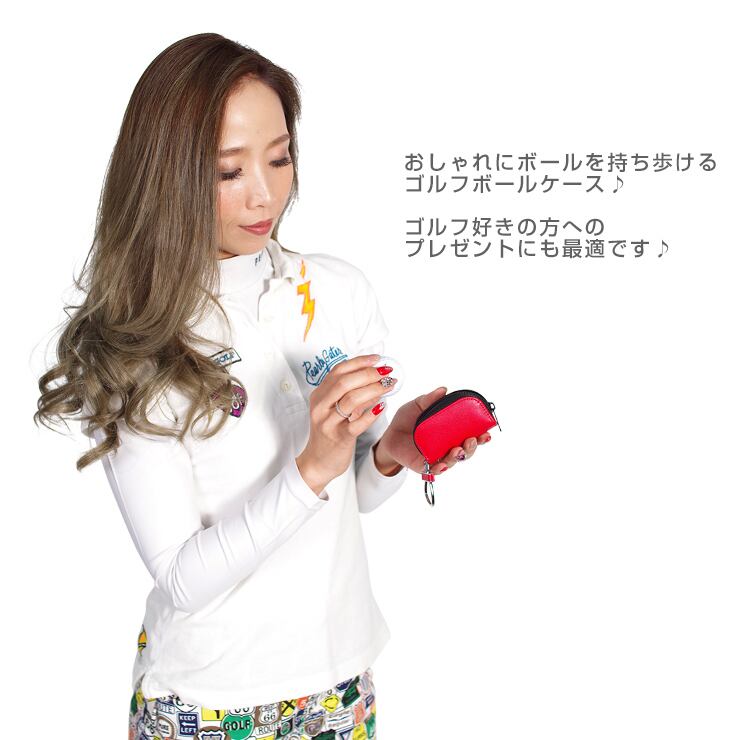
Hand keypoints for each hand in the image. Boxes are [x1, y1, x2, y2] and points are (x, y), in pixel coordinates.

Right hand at [296, 353, 398, 493]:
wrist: (318, 462)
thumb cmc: (329, 432)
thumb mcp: (331, 409)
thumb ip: (347, 393)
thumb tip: (373, 377)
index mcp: (319, 395)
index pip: (338, 371)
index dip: (359, 362)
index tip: (377, 359)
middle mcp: (320, 407)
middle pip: (344, 382)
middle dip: (368, 374)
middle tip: (386, 372)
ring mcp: (328, 423)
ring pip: (351, 400)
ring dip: (373, 390)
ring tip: (388, 386)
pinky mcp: (339, 438)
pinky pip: (357, 423)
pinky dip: (372, 413)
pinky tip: (382, 406)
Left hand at [374, 386, 493, 475]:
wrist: (388, 433)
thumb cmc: (406, 419)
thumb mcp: (417, 405)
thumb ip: (430, 399)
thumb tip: (443, 390)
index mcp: (450, 432)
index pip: (470, 434)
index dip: (480, 435)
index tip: (487, 431)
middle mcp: (447, 446)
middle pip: (466, 450)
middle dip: (473, 447)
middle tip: (473, 439)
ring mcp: (436, 456)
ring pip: (453, 460)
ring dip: (459, 456)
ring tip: (458, 450)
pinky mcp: (423, 465)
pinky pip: (434, 469)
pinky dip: (440, 468)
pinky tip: (442, 464)